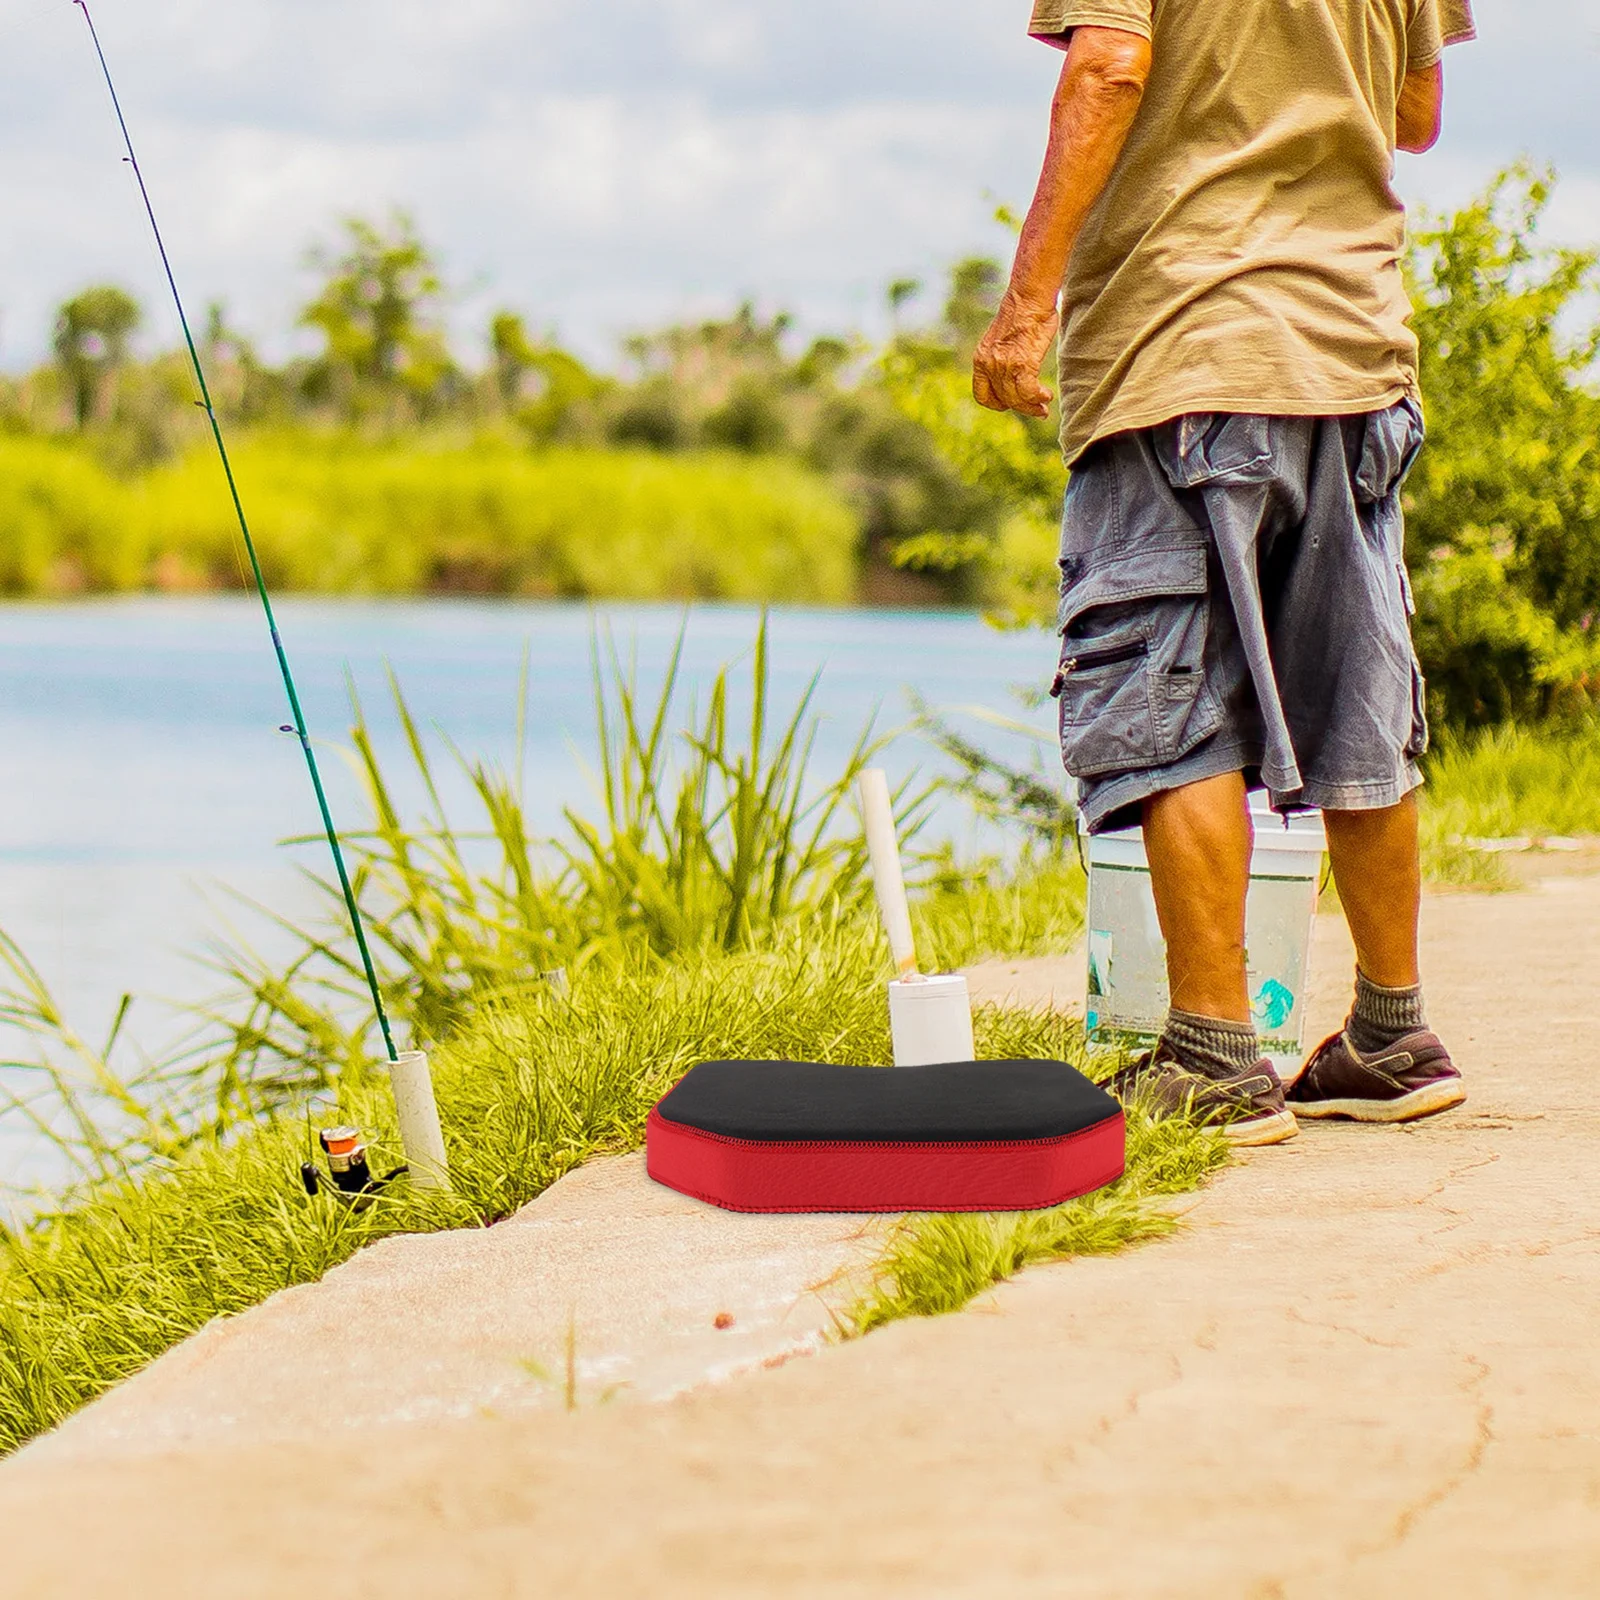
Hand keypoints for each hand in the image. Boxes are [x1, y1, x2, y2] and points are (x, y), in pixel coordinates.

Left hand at [972, 294, 1059, 416]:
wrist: (1028, 298)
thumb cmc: (1022, 315)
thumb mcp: (1002, 340)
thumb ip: (1003, 359)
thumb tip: (1016, 374)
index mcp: (980, 359)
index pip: (982, 395)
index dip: (996, 403)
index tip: (1010, 404)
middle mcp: (988, 364)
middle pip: (1004, 399)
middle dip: (1022, 408)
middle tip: (1038, 411)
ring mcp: (1003, 365)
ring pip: (1017, 398)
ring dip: (1033, 406)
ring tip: (1044, 406)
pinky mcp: (1021, 364)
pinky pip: (1028, 392)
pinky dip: (1038, 397)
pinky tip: (1046, 396)